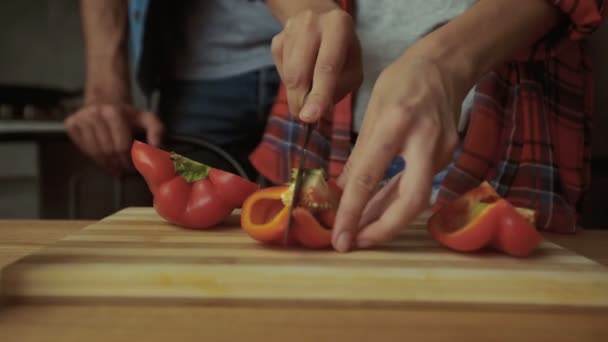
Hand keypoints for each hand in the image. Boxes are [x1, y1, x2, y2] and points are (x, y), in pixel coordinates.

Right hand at [65, 103, 163, 175]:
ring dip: (106, 164)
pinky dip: (94, 158)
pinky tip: (103, 159)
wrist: (105, 100)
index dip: (128, 160)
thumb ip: (157, 131)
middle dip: (118, 164)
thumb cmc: (128, 115)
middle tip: (124, 171)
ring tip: (115, 168)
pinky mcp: (71, 124)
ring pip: (94, 152)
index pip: (121, 146)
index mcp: (114, 112)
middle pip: (107, 150)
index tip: (133, 167)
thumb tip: (156, 147)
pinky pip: (83, 149)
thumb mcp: (147, 119)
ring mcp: (80, 118)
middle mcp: (94, 114)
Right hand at [271, 8, 362, 121]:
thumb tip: (312, 113)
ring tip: (312, 88)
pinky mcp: (277, 39)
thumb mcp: (353, 69)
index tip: (309, 118)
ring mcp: (290, 29)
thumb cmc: (343, 52)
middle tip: (307, 116)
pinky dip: (292, 82)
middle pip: (299, 74)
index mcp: (338, 26)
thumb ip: (337, 90)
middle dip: (301, 102)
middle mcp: (311, 22)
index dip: (319, 95)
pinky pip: (280, 72)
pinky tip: (304, 72)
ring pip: (288, 76)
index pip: (326, 67)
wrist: (321, 20)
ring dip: (298, 93)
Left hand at [332, 54, 462, 251]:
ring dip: (386, 218)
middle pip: (411, 201)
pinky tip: (378, 210)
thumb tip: (344, 191)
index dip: (352, 211)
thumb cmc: (403, 81)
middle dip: (382, 229)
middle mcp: (424, 141)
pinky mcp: (447, 156)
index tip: (339, 238)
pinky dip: (396, 200)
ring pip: (415, 198)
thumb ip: (360, 154)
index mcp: (397, 123)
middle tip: (355, 243)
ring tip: (360, 232)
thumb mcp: (372, 110)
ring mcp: (441, 151)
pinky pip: (418, 186)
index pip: (370, 176)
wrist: (445, 66)